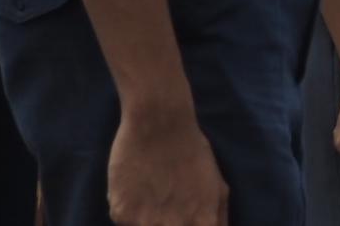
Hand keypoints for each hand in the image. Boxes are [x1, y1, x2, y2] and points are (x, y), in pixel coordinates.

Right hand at [108, 101, 227, 225]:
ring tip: (152, 197)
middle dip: (166, 224)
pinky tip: (136, 189)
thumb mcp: (218, 188)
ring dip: (146, 220)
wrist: (159, 124)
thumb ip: (219, 220)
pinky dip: (129, 212)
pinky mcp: (121, 215)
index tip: (185, 219)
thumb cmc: (192, 153)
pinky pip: (125, 222)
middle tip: (165, 204)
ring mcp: (145, 224)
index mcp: (203, 222)